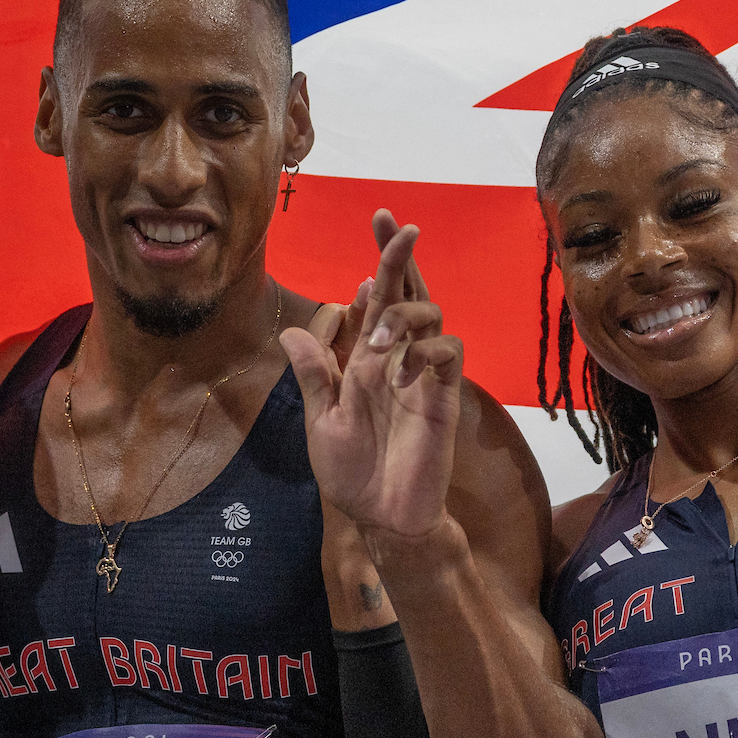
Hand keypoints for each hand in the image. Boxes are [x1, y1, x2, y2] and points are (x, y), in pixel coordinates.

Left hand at [282, 211, 464, 540]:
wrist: (382, 515)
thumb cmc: (352, 471)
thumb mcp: (321, 420)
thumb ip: (314, 376)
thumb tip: (290, 333)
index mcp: (365, 358)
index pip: (373, 298)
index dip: (379, 262)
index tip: (379, 222)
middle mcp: (396, 356)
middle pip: (406, 292)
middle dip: (400, 257)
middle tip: (398, 224)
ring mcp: (421, 373)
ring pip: (431, 315)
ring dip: (404, 314)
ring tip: (379, 340)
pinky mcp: (442, 395)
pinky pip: (448, 353)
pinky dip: (426, 352)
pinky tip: (402, 373)